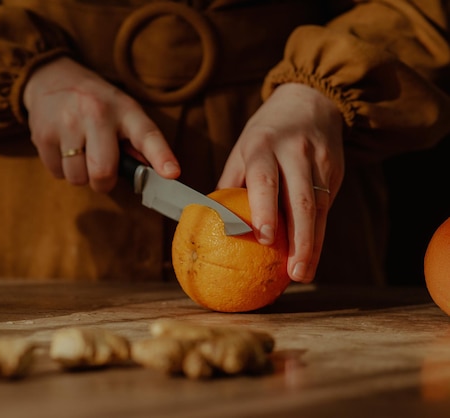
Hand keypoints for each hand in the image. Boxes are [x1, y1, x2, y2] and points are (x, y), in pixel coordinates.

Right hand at [22, 57, 179, 191]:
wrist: (50, 77)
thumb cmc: (95, 102)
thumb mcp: (123, 111)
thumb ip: (137, 143)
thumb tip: (154, 175)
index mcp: (125, 110)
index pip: (147, 135)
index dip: (161, 156)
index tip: (172, 174)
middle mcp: (96, 113)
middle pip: (103, 171)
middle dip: (104, 182)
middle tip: (103, 173)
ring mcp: (66, 123)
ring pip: (77, 178)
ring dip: (81, 175)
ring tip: (80, 152)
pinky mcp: (43, 134)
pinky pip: (56, 173)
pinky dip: (62, 169)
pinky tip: (64, 148)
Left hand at [218, 83, 344, 282]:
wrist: (310, 100)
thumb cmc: (265, 134)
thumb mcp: (243, 148)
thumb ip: (231, 182)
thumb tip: (210, 220)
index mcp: (263, 146)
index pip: (265, 180)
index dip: (264, 209)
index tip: (263, 238)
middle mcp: (294, 152)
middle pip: (301, 200)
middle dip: (300, 239)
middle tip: (293, 272)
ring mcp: (320, 161)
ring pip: (320, 207)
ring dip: (313, 244)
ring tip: (302, 273)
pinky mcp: (337, 169)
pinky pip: (328, 205)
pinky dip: (319, 232)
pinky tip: (310, 255)